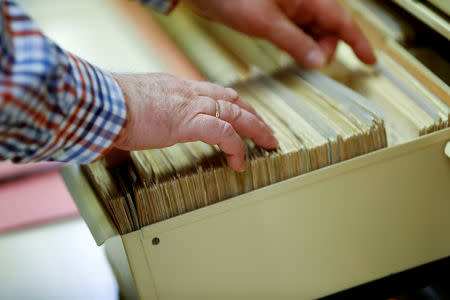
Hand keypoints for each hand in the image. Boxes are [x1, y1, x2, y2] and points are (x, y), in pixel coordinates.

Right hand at [106, 73, 277, 170]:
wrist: (102, 103)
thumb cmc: (110, 107)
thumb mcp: (135, 107)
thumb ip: (142, 119)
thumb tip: (130, 135)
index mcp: (177, 88)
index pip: (215, 92)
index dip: (234, 104)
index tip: (243, 115)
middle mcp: (188, 92)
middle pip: (233, 100)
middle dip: (253, 115)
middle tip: (266, 131)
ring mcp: (190, 106)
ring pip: (236, 114)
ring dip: (256, 129)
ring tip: (268, 143)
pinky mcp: (188, 122)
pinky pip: (223, 134)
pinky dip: (236, 148)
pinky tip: (239, 162)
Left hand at [183, 0, 375, 67]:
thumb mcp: (267, 23)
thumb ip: (294, 42)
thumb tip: (317, 61)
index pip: (342, 22)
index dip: (358, 43)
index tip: (370, 61)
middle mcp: (303, 2)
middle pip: (328, 30)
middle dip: (325, 50)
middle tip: (311, 65)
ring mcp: (290, 9)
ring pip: (312, 32)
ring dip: (310, 49)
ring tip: (298, 60)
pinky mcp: (276, 15)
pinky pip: (296, 32)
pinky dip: (297, 45)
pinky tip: (291, 53)